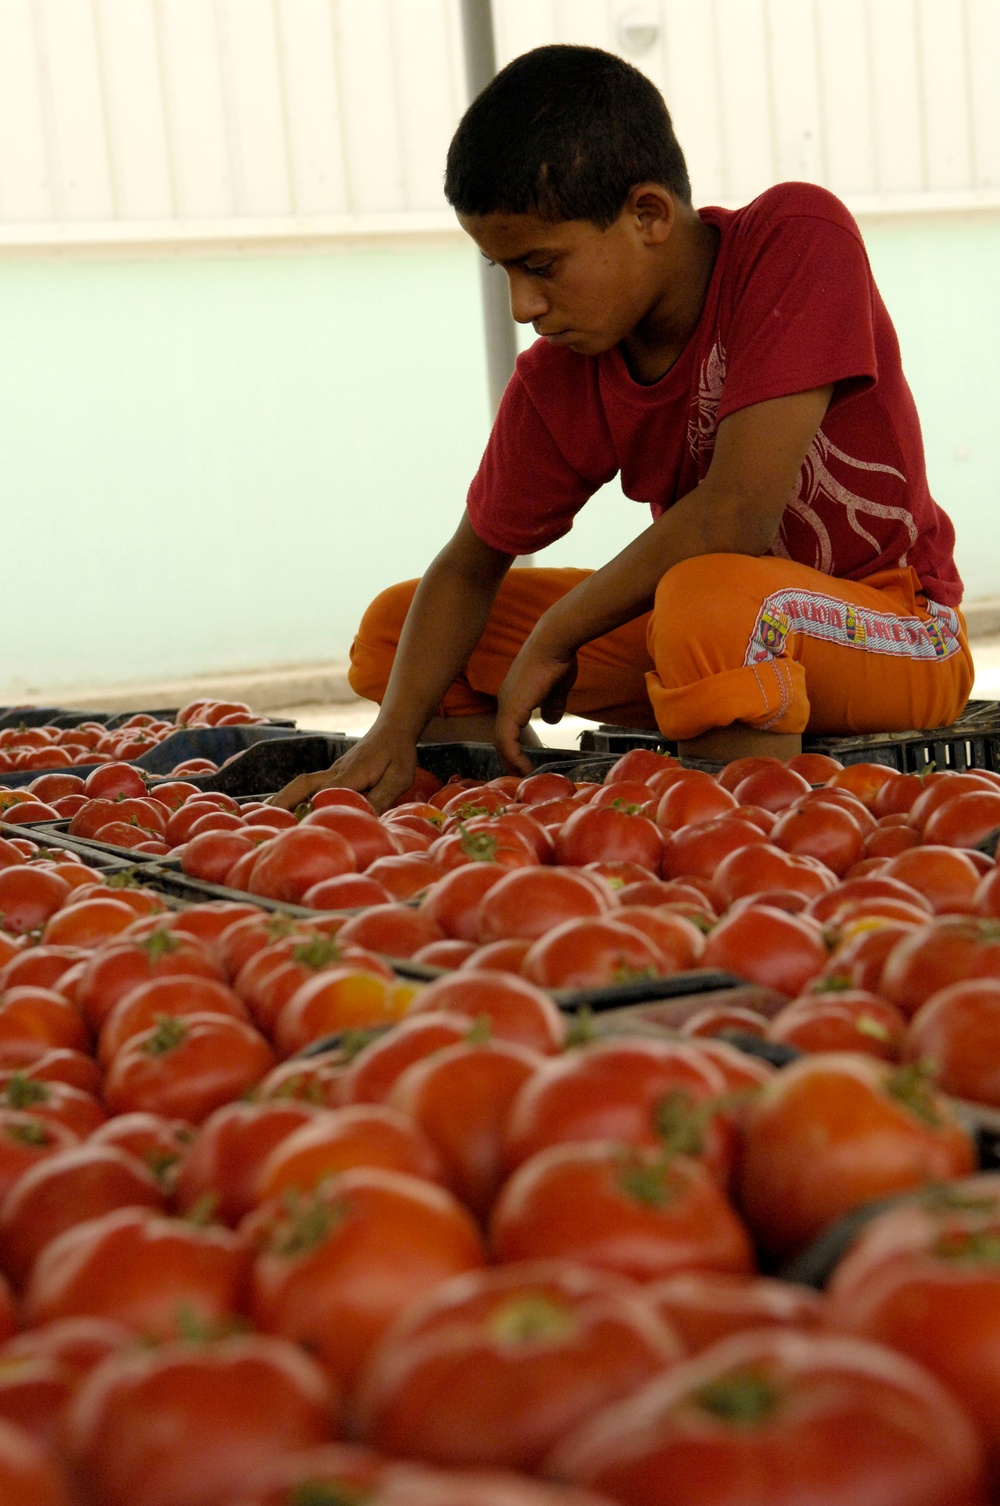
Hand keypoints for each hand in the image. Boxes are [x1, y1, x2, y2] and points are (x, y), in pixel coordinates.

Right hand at [268, 725, 416, 814]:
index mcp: (350, 774)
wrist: (393, 728)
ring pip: (302, 784)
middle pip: (303, 785)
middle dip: (284, 801)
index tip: (298, 828)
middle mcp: (335, 772)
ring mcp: (332, 771)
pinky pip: (309, 785)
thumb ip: (383, 796)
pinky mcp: (334, 773)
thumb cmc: (398, 753)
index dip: (312, 811)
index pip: (326, 794)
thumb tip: (366, 819)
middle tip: (267, 819)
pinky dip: (294, 794)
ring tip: (268, 816)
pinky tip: (287, 807)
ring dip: (284, 797)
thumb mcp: (398, 777)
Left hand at [495, 641, 577, 773]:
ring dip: (511, 761)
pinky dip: (514, 757)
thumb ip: (552, 705)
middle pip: (501, 737)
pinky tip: (526, 768)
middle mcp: (505, 701)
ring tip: (523, 776)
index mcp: (514, 696)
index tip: (524, 762)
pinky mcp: (512, 709)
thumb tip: (551, 719)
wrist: (555, 643)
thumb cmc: (558, 660)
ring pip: (501, 742)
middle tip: (519, 775)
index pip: (508, 727)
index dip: (514, 746)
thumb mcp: (556, 689)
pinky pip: (507, 741)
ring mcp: (506, 705)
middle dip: (509, 759)